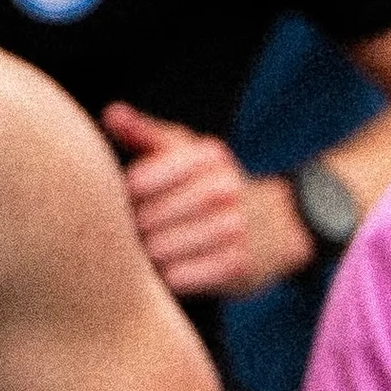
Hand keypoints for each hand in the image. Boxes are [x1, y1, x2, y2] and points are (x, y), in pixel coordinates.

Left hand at [103, 104, 312, 297]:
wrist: (279, 225)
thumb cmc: (211, 185)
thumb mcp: (185, 151)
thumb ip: (145, 133)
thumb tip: (112, 113)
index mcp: (209, 155)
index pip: (139, 182)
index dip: (124, 198)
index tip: (128, 201)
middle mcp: (225, 188)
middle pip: (146, 219)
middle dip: (133, 229)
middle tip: (133, 233)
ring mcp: (233, 228)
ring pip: (159, 250)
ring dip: (148, 255)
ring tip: (150, 250)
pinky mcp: (236, 266)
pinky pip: (178, 278)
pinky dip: (168, 277)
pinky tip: (173, 268)